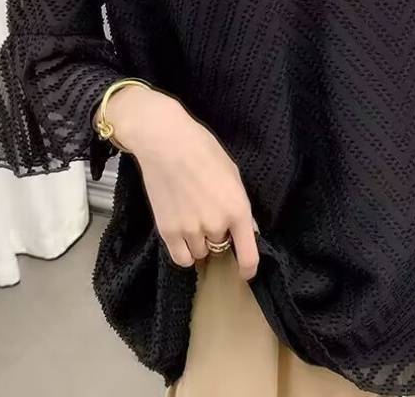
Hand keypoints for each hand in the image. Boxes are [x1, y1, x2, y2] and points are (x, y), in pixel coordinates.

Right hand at [106, 85, 259, 279]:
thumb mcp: (232, 174)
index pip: (249, 255)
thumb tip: (247, 229)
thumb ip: (239, 205)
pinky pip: (181, 258)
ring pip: (201, 253)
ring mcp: (191, 231)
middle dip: (219, 236)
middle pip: (222, 248)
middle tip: (208, 213)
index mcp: (238, 210)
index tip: (246, 272)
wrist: (165, 142)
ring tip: (192, 216)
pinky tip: (183, 236)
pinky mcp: (167, 232)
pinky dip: (184, 251)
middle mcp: (216, 226)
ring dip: (200, 242)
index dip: (249, 268)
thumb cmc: (203, 150)